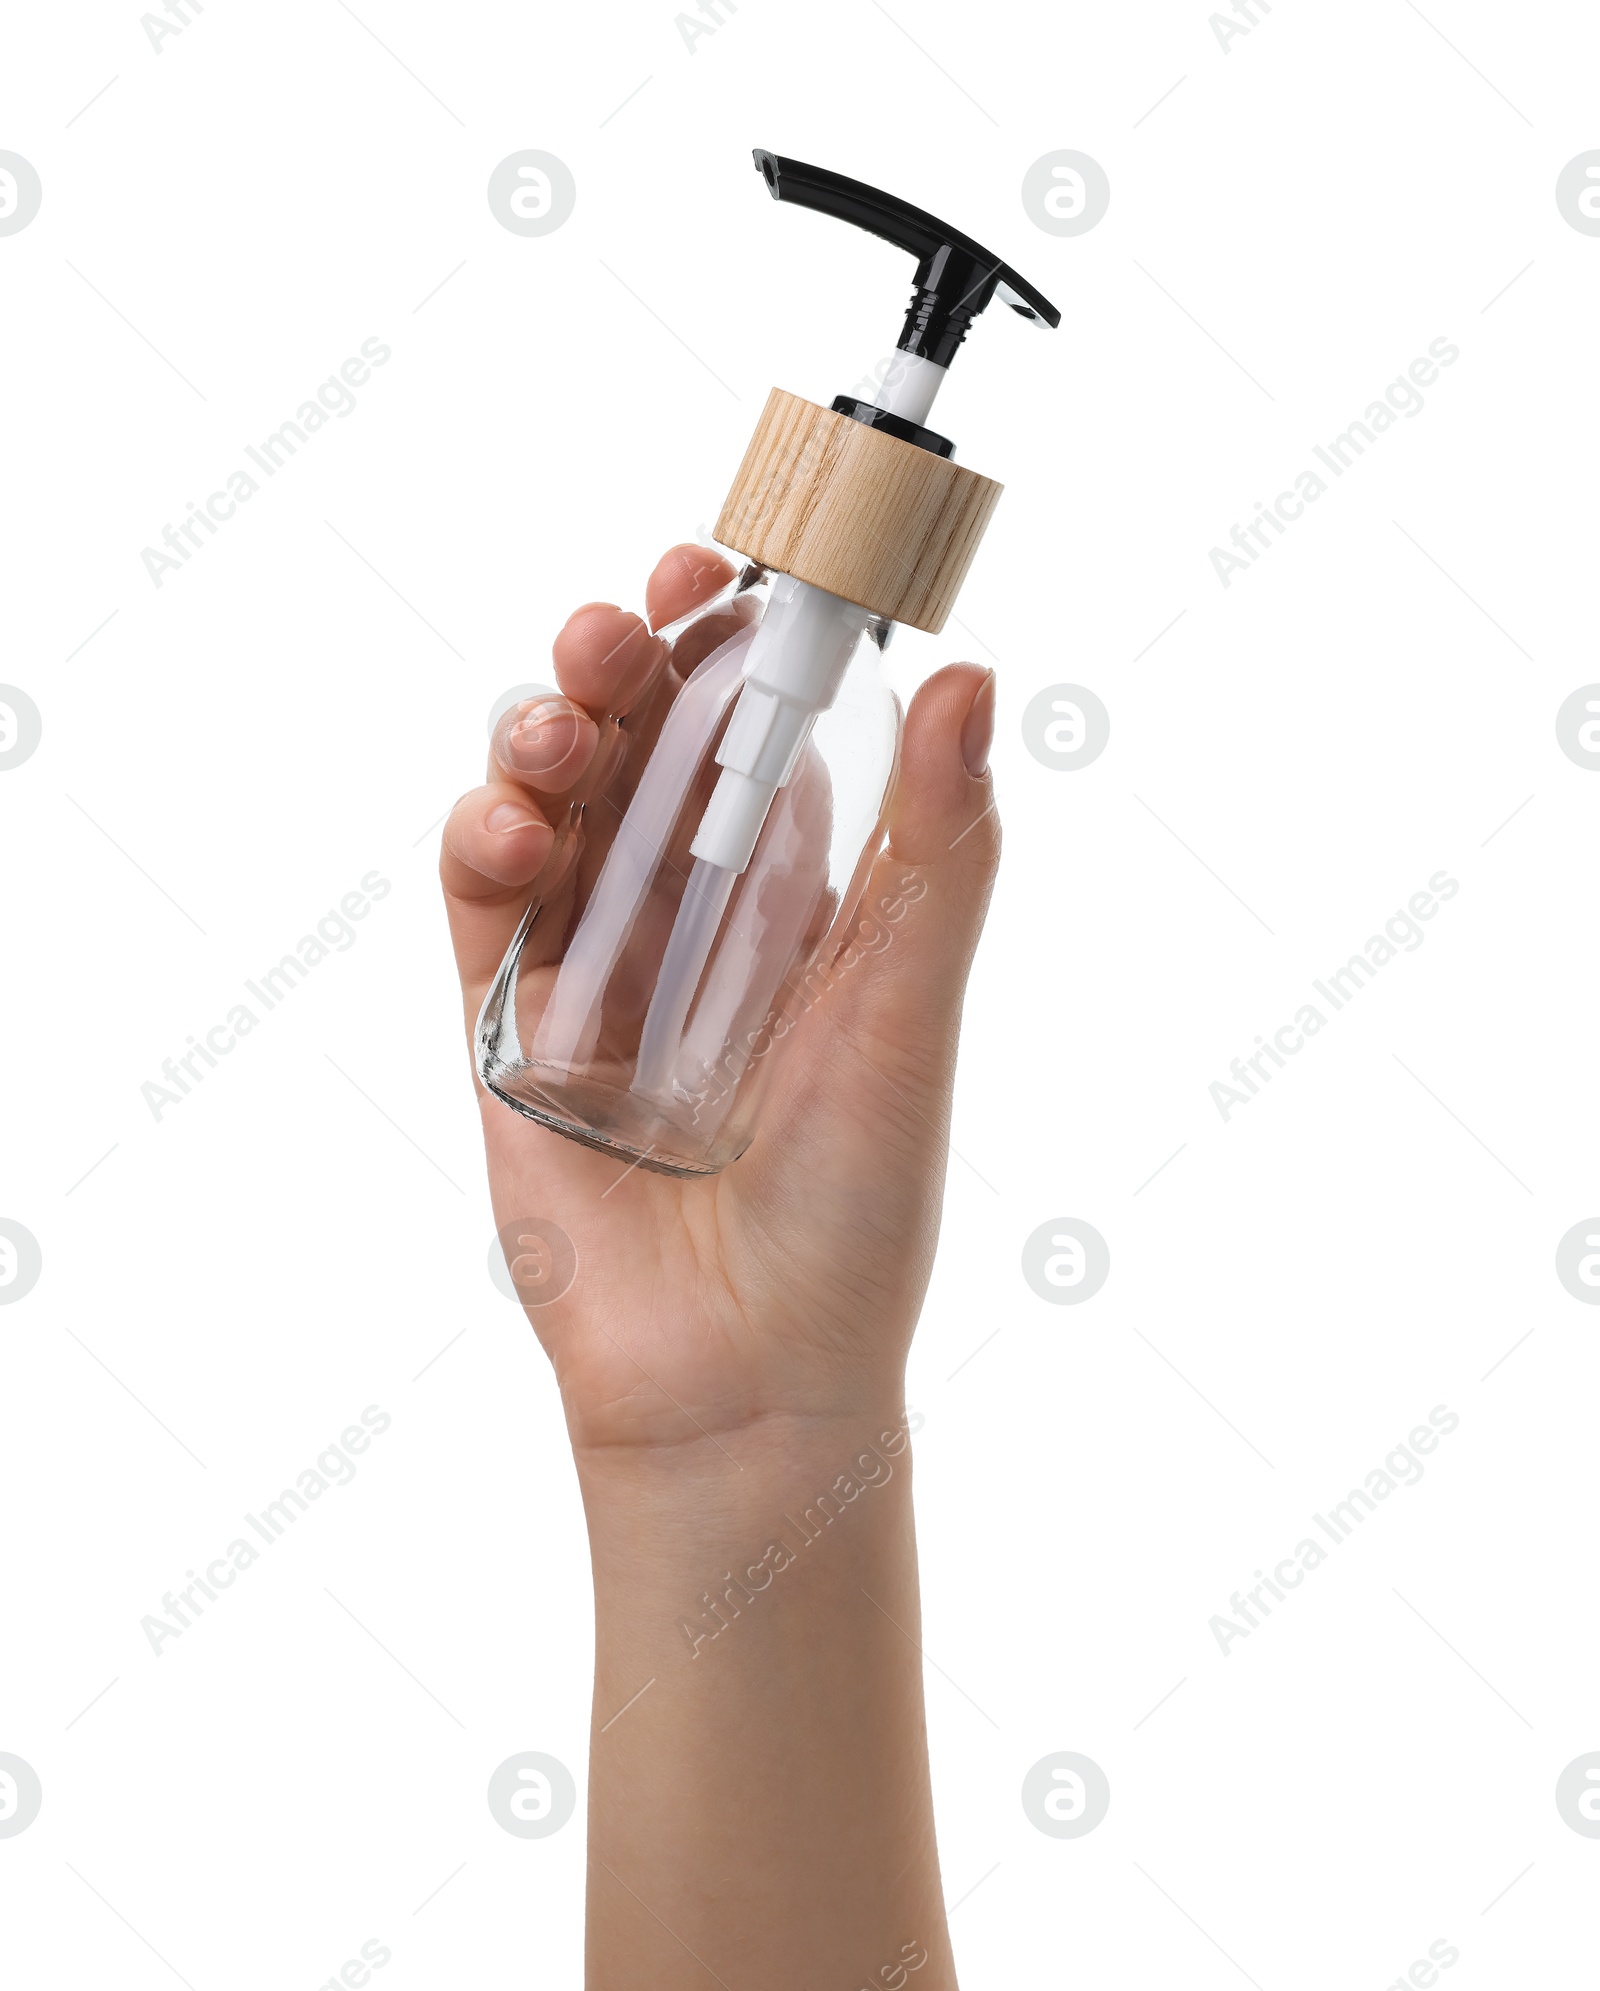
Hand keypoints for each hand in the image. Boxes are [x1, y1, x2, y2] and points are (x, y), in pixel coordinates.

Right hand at [440, 545, 999, 1461]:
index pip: (750, 729)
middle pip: (633, 743)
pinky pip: (481, 905)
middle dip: (621, 663)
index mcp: (789, 893)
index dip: (732, 643)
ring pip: (547, 802)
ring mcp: (590, 964)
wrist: (752, 1375)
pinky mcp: (507, 1026)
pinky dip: (485, 844)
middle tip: (629, 622)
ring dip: (542, 735)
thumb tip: (976, 678)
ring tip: (564, 722)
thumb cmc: (854, 1207)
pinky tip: (514, 828)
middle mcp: (686, 911)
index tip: (731, 573)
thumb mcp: (912, 1012)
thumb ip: (939, 853)